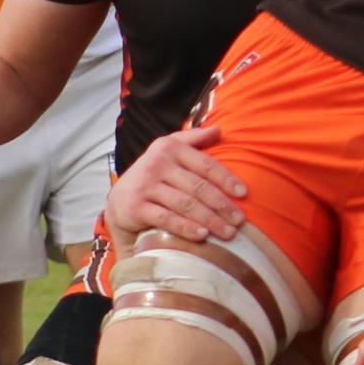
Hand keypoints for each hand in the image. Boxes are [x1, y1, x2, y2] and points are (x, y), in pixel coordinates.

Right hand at [108, 125, 249, 243]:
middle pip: (198, 187)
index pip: (205, 164)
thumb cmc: (154, 174)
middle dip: (222, 205)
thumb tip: (220, 129)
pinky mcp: (136, 207)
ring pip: (185, 204)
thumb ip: (193, 139)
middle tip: (240, 220)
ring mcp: (146, 186)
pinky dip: (186, 228)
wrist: (120, 199)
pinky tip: (203, 235)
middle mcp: (157, 164)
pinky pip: (167, 219)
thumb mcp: (169, 150)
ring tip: (228, 232)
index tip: (244, 194)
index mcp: (170, 148)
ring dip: (210, 220)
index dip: (226, 179)